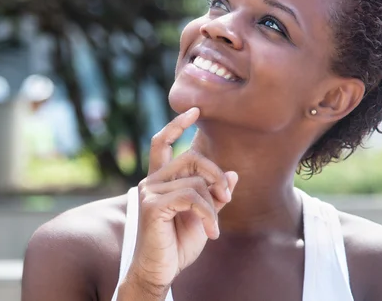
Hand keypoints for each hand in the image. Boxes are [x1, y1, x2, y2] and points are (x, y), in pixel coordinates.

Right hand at [127, 107, 237, 294]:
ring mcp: (149, 192)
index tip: (194, 110)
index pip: (162, 143)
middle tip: (226, 199)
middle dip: (215, 175)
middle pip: (191, 158)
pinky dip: (208, 215)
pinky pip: (191, 197)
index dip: (176, 125)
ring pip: (195, 182)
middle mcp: (151, 181)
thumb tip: (232, 174)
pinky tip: (211, 232)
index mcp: (160, 180)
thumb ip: (214, 195)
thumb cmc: (177, 244)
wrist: (160, 271)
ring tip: (215, 227)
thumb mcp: (203, 216)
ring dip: (213, 206)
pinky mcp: (152, 206)